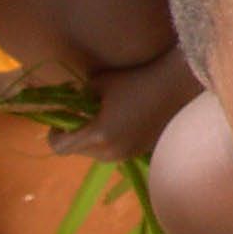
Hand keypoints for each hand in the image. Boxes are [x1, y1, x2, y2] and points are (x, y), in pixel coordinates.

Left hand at [47, 49, 199, 159]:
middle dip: (75, 135)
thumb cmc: (138, 79)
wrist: (178, 85)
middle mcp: (110, 151)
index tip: (59, 119)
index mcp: (98, 135)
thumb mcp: (101, 82)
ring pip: (96, 153)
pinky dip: (111, 139)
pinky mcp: (140, 151)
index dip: (54, 134)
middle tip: (81, 114)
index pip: (60, 147)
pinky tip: (122, 119)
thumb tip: (76, 99)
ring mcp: (127, 154)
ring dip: (93, 138)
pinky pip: (114, 150)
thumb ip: (82, 95)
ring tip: (102, 116)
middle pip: (78, 152)